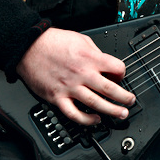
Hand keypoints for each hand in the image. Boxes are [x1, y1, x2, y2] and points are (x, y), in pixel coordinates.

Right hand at [15, 28, 134, 125]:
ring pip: (96, 103)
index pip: (116, 68)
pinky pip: (74, 114)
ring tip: (121, 114)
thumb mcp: (81, 39)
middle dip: (124, 97)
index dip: (122, 73)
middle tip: (131, 101)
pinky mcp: (57, 98)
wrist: (29, 47)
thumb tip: (105, 63)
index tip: (120, 76)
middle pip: (110, 89)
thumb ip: (95, 52)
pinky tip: (95, 119)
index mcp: (90, 58)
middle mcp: (82, 74)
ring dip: (111, 111)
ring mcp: (70, 87)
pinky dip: (86, 120)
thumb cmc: (53, 42)